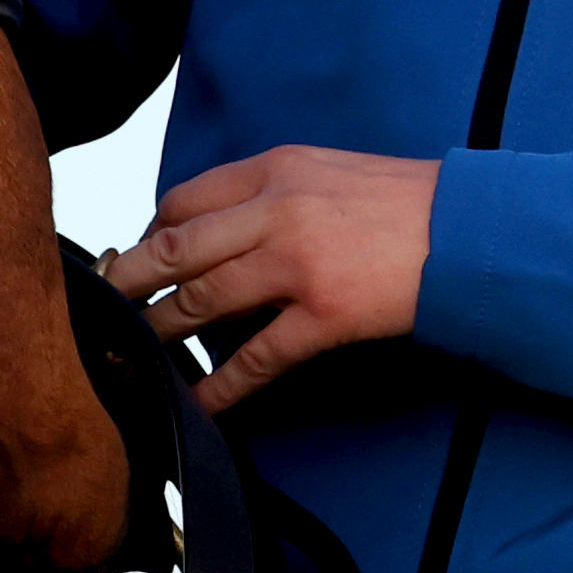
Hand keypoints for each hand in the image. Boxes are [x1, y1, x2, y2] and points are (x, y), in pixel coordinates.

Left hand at [107, 147, 433, 415]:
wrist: (475, 232)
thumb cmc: (405, 203)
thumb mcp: (326, 173)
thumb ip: (270, 194)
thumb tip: (217, 228)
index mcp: (273, 170)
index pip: (182, 201)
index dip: (147, 233)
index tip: (133, 259)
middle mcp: (276, 211)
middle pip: (175, 248)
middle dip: (127, 281)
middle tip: (97, 307)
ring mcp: (298, 265)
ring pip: (202, 301)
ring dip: (160, 331)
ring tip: (132, 352)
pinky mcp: (326, 315)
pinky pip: (257, 356)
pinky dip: (220, 384)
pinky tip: (199, 402)